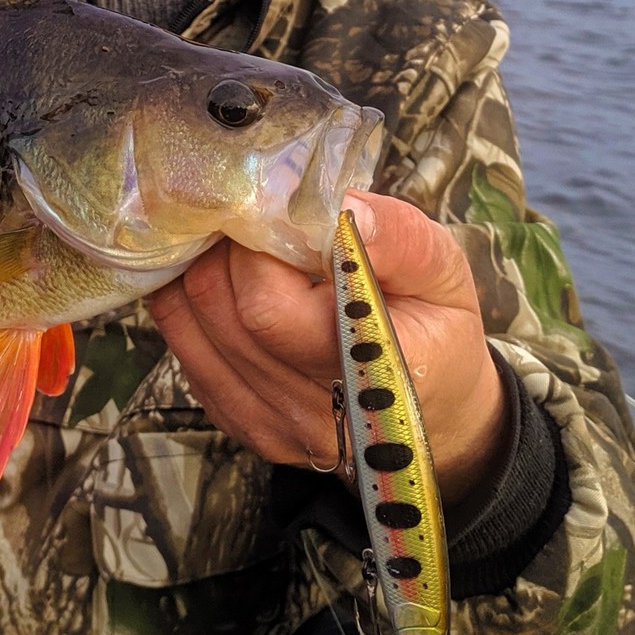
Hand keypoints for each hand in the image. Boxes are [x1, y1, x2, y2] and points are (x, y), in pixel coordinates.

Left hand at [148, 192, 507, 502]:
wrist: (437, 413)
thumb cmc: (438, 331)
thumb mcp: (446, 272)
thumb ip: (399, 239)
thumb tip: (342, 208)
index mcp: (371, 371)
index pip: (268, 307)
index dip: (254, 246)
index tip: (270, 208)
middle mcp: (313, 412)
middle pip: (219, 312)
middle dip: (222, 250)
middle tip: (244, 213)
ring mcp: (273, 426)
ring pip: (190, 329)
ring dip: (198, 272)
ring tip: (232, 241)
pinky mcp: (244, 426)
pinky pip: (188, 355)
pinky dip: (192, 308)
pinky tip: (224, 281)